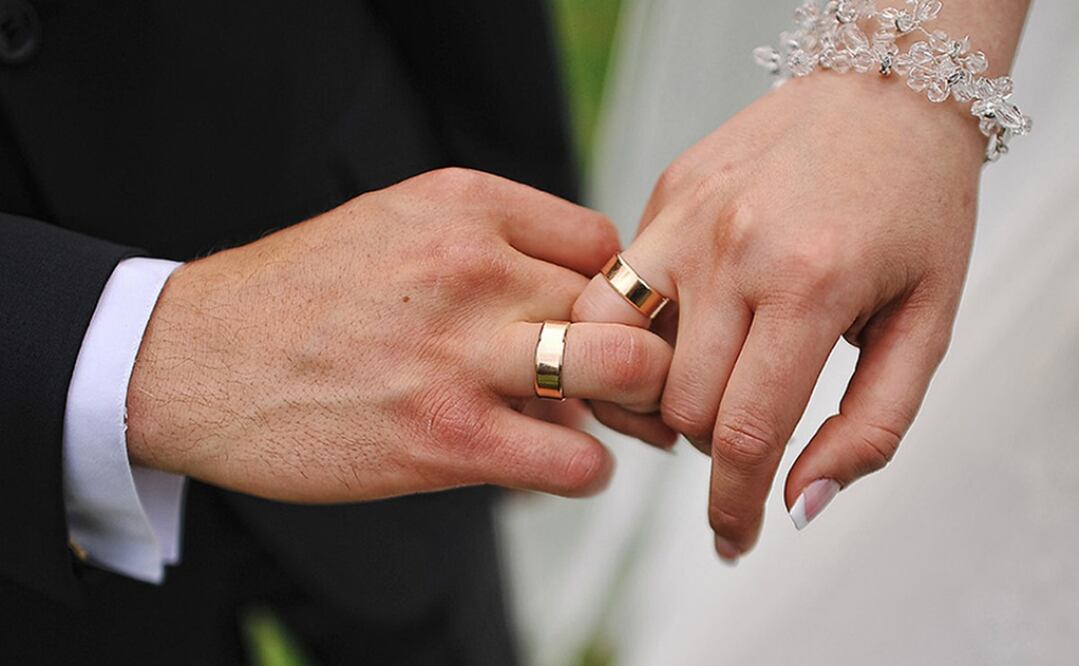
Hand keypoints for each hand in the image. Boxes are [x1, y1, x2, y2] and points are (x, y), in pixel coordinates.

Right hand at [126, 168, 672, 502]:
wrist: (194, 360)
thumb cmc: (298, 297)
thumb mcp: (393, 226)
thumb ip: (487, 251)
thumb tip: (573, 314)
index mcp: (462, 204)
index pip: (602, 243)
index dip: (610, 293)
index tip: (589, 326)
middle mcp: (471, 266)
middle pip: (624, 304)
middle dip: (634, 349)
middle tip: (618, 381)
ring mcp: (460, 353)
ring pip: (625, 370)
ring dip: (624, 407)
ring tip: (590, 421)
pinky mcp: (446, 438)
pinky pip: (575, 461)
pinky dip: (582, 470)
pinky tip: (550, 464)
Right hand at [573, 73, 983, 558]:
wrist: (886, 90)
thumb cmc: (916, 208)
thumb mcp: (929, 325)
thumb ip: (871, 427)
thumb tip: (801, 504)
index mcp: (811, 283)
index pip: (742, 432)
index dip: (733, 506)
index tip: (732, 540)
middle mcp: (733, 247)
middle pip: (679, 406)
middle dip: (713, 443)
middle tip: (750, 422)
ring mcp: (685, 215)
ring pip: (616, 351)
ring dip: (652, 395)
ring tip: (695, 388)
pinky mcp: (661, 196)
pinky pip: (617, 290)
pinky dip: (635, 332)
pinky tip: (681, 328)